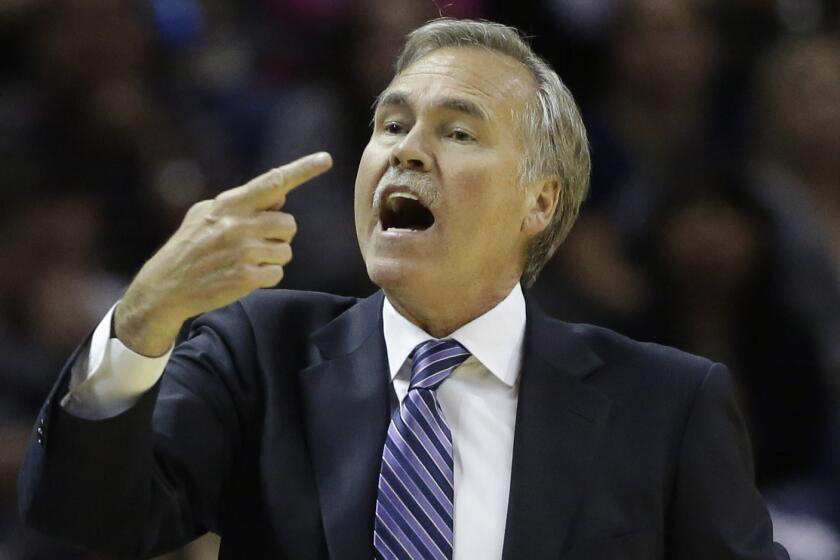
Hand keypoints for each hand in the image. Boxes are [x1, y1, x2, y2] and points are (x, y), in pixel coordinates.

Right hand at [115, 152, 332, 355]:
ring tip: (243, 261)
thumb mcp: (205, 215)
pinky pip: (277, 273)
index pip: (273, 182)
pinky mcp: (246, 277)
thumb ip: (243, 204)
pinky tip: (242, 277)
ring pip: (286, 251)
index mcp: (229, 204)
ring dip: (271, 258)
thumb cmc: (189, 247)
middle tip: (252, 244)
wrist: (165, 287)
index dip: (302, 170)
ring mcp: (242, 251)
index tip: (326, 159)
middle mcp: (238, 224)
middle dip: (277, 235)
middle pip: (289, 224)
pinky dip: (265, 277)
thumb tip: (282, 196)